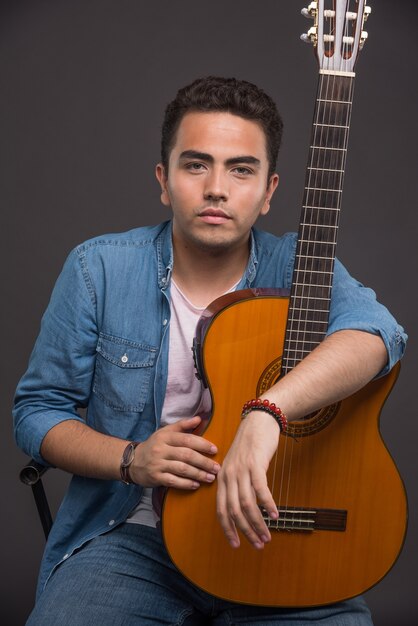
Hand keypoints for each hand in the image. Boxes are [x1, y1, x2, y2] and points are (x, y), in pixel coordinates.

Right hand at [129, 416, 219, 488]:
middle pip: (186, 455)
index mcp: (165, 436)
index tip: (215, 450)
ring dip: (198, 474)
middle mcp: (161, 449)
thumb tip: (199, 418)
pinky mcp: (155, 477)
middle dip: (204, 462)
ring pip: (182, 469)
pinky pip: (174, 482)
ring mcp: (158, 464)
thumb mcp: (165, 432)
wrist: (132, 461)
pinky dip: (186, 484)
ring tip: (210, 478)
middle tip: (217, 468)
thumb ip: (183, 425)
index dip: (202, 444)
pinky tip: (196, 485)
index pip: (187, 439)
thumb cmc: (154, 445)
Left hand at [216, 411, 279, 548]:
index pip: (220, 510)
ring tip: (267, 536)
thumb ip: (237, 484)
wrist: (258, 421)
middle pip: (233, 511)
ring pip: (246, 504)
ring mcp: (241, 470)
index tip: (236, 544)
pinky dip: (268, 505)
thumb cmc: (250, 445)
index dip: (228, 529)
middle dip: (245, 531)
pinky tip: (275, 516)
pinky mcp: (255, 464)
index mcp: (222, 478)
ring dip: (257, 523)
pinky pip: (261, 490)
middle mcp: (228, 476)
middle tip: (258, 545)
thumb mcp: (238, 465)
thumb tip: (242, 508)